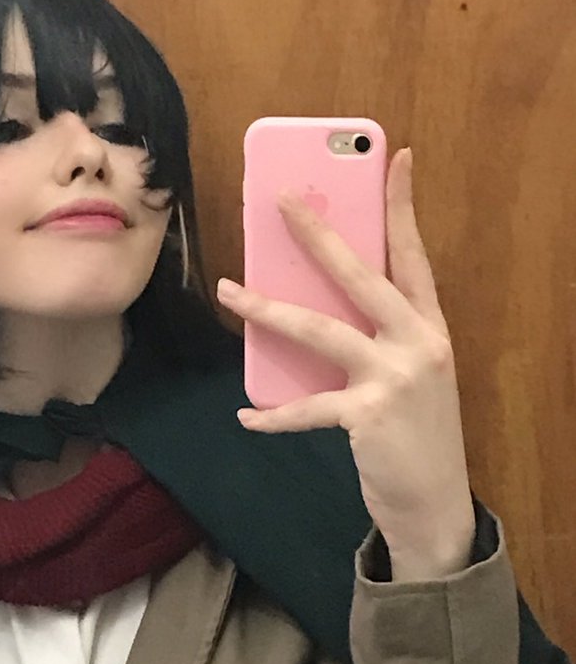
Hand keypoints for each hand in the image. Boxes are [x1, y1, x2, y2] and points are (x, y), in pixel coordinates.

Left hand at [217, 147, 474, 581]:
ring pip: (320, 330)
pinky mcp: (368, 415)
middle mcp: (419, 343)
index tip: (397, 159)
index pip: (414, 255)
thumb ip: (373, 339)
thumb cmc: (412, 434)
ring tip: (229, 290)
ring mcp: (396, 378)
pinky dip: (273, 415)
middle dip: (319, 235)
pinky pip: (306, 407)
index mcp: (428, 327)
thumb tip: (307, 304)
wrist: (434, 504)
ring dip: (268, 309)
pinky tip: (246, 416)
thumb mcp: (407, 376)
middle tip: (282, 200)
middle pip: (361, 276)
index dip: (403, 207)